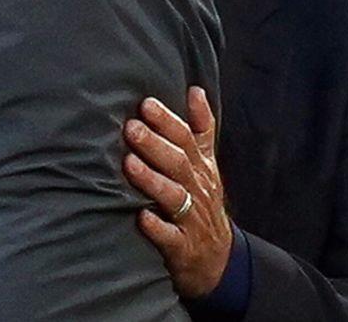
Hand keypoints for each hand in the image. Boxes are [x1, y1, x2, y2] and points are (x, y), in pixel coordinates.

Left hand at [123, 87, 232, 298]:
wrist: (218, 259)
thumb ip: (200, 127)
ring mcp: (191, 219)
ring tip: (129, 164)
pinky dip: (157, 227)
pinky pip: (171, 237)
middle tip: (131, 127)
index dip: (167, 121)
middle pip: (178, 163)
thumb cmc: (202, 201)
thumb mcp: (207, 163)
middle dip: (154, 144)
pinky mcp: (183, 248)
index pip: (186, 139)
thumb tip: (196, 89)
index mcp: (201, 167)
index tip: (146, 104)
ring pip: (174, 196)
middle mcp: (197, 189)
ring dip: (152, 180)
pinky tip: (141, 216)